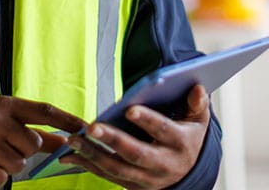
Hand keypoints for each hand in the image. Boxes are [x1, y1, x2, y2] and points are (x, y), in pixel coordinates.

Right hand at [0, 96, 84, 187]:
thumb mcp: (9, 119)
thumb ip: (37, 129)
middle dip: (26, 151)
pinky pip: (1, 179)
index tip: (86, 128)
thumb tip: (69, 141)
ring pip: (18, 165)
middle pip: (33, 145)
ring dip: (11, 165)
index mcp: (6, 105)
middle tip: (9, 145)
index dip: (67, 121)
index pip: (44, 111)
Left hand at [60, 84, 210, 189]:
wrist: (189, 172)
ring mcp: (147, 178)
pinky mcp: (132, 186)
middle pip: (136, 153)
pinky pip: (107, 176)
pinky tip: (70, 155)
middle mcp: (163, 164)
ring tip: (74, 139)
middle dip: (113, 140)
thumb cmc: (188, 137)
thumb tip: (197, 88)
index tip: (130, 109)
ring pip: (117, 168)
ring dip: (93, 154)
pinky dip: (87, 166)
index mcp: (179, 144)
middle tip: (92, 127)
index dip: (148, 121)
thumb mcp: (198, 120)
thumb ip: (197, 104)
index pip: (164, 131)